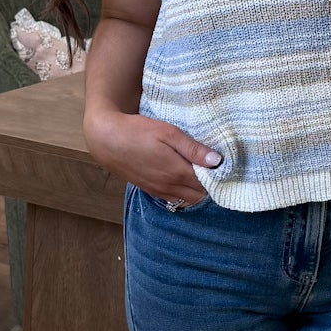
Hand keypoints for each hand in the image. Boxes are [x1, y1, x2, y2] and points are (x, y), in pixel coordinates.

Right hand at [84, 108, 220, 204]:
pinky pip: (174, 198)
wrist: (107, 139)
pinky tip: (182, 177)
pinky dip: (183, 192)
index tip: (224, 165)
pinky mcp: (150, 190)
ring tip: (200, 172)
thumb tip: (217, 161)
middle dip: (210, 186)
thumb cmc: (138, 131)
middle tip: (214, 168)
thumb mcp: (168, 133)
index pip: (208, 184)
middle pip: (200, 196)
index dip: (218, 176)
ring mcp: (159, 190)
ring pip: (187, 199)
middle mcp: (169, 186)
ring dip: (197, 190)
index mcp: (177, 172)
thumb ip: (193, 148)